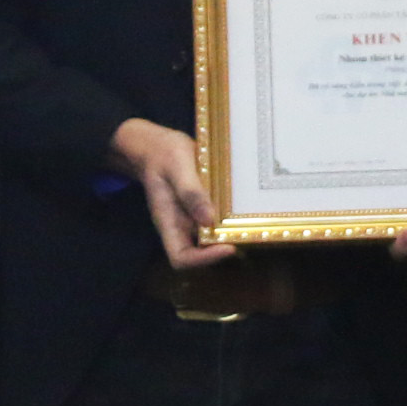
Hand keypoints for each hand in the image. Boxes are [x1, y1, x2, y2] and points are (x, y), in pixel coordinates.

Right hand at [108, 118, 238, 269]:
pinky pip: (216, 221)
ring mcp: (191, 218)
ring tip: (250, 223)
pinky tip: (245, 208)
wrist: (156, 145)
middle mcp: (180, 226)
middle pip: (199, 255)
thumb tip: (209, 220)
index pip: (180, 258)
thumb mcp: (177, 166)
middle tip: (245, 234)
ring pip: (210, 240)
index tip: (228, 247)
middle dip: (222, 250)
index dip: (203, 260)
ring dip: (228, 235)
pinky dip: (230, 220)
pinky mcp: (202, 208)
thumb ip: (190, 191)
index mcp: (168, 222)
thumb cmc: (163, 153)